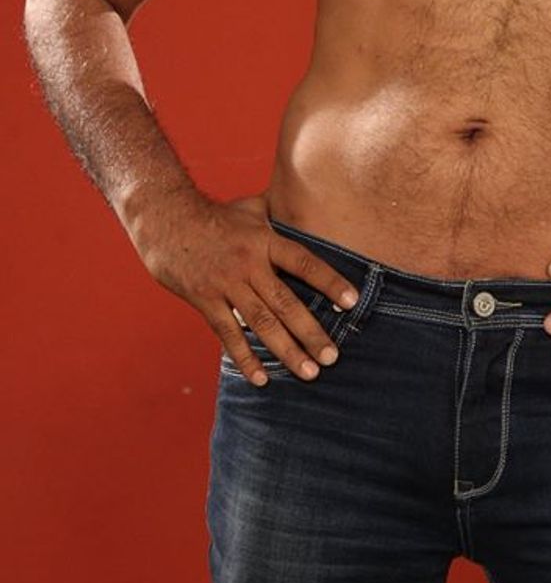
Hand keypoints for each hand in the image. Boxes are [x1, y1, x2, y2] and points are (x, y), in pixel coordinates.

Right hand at [144, 192, 359, 386]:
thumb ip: (279, 215)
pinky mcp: (205, 299)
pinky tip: (262, 378)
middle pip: (285, 302)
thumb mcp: (251, 208)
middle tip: (332, 357)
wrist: (166, 218)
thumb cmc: (215, 214)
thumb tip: (309, 205)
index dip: (329, 281)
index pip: (304, 263)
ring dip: (286, 350)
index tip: (352, 301)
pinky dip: (245, 357)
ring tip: (308, 372)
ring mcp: (226, 284)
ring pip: (261, 322)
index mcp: (265, 241)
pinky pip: (228, 333)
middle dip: (311, 332)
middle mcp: (248, 264)